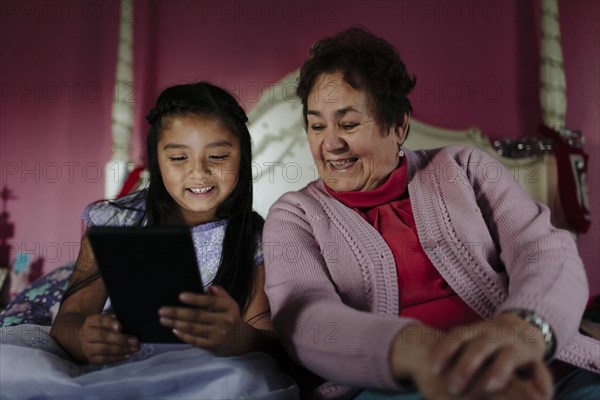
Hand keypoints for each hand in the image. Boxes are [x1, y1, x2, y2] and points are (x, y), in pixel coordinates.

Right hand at [80, 313, 139, 363]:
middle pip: (103, 337)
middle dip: (120, 339)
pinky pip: (104, 359)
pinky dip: (117, 357)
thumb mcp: (107, 319)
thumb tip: (120, 327)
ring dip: (121, 349)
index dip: (111, 323)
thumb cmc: (102, 327)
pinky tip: (128, 354)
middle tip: (135, 341)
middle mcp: (87, 334)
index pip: (102, 320)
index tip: (120, 327)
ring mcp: (87, 348)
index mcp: (92, 321)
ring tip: (134, 348)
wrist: (86, 339)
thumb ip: (113, 320)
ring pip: (104, 349)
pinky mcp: (92, 359)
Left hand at [158, 286, 246, 354]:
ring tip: (163, 320)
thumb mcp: (230, 304)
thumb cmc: (230, 318)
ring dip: (176, 323)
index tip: (180, 296)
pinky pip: (196, 340)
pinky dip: (184, 335)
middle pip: (198, 316)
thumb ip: (220, 295)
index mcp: (228, 307)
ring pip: (194, 328)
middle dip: (178, 312)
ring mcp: (219, 335)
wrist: (241, 341)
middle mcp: (224, 321)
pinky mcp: (213, 346)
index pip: (210, 302)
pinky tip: (174, 330)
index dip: (195, 299)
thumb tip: (210, 287)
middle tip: (162, 310)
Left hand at [390, 322, 552, 399]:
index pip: (457, 336)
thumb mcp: (473, 340)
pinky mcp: (533, 355)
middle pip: (479, 348)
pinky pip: (537, 367)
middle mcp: (494, 334)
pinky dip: (539, 380)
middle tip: (453, 387)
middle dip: (466, 367)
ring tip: (488, 388)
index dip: (445, 351)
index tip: (432, 369)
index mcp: (476, 330)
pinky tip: (538, 394)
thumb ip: (456, 351)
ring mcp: (515, 343)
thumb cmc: (489, 341)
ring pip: (507, 357)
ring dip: (498, 372)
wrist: (526, 325)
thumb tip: (428, 369)